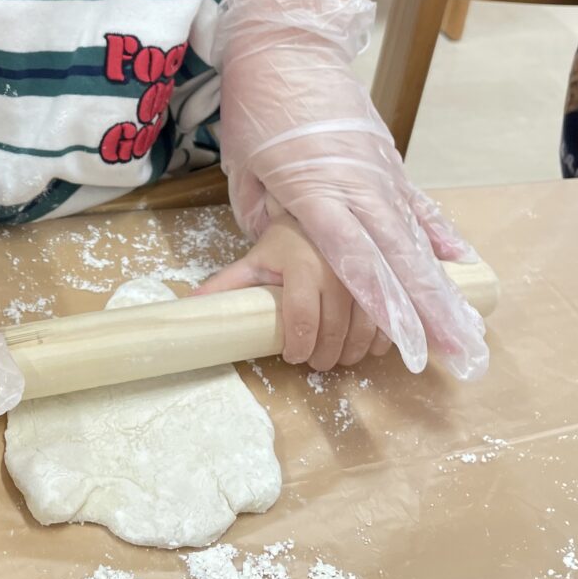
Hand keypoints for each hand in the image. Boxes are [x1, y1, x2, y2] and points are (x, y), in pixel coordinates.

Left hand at [193, 212, 391, 370]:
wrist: (321, 216)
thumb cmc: (285, 244)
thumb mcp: (254, 261)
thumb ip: (225, 285)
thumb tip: (188, 306)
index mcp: (301, 265)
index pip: (302, 318)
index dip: (298, 346)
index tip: (293, 357)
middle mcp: (337, 269)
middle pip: (335, 330)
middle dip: (324, 356)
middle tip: (315, 362)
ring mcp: (366, 274)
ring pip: (364, 329)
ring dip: (352, 352)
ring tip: (337, 357)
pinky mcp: (386, 279)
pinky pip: (388, 320)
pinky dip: (378, 340)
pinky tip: (364, 345)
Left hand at [216, 0, 487, 379]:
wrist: (286, 43)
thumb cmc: (258, 103)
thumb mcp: (242, 164)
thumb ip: (261, 212)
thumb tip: (270, 246)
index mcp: (315, 190)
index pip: (352, 257)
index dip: (380, 301)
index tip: (403, 339)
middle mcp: (357, 185)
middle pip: (397, 257)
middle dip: (426, 309)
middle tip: (455, 352)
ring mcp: (379, 171)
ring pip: (414, 237)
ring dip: (438, 284)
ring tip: (463, 326)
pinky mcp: (389, 159)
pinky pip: (419, 204)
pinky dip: (440, 234)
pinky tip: (462, 263)